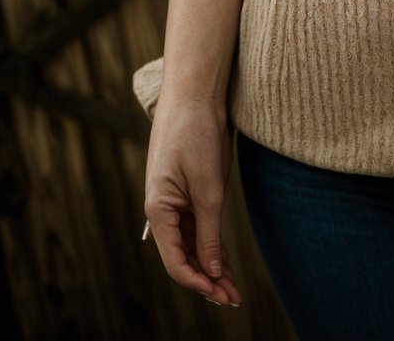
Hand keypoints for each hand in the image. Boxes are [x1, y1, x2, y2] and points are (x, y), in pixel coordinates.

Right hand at [143, 98, 242, 308]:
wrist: (196, 94)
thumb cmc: (196, 136)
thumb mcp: (207, 189)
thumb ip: (208, 232)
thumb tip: (211, 272)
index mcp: (159, 211)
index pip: (175, 261)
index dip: (198, 282)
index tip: (222, 293)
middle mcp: (164, 210)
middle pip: (184, 255)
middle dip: (208, 279)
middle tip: (234, 298)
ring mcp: (176, 201)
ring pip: (192, 244)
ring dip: (211, 265)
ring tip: (233, 289)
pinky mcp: (190, 190)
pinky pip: (198, 226)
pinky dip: (212, 245)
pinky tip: (224, 262)